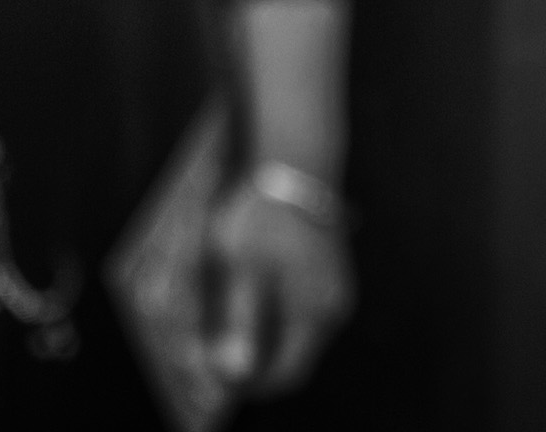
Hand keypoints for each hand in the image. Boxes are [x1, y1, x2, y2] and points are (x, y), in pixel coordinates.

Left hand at [201, 168, 352, 396]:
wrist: (294, 161)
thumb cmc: (263, 213)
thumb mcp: (239, 269)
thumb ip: (237, 324)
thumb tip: (233, 373)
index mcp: (314, 312)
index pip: (287, 374)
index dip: (251, 385)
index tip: (215, 381)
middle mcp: (332, 307)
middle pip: (291, 355)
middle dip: (251, 360)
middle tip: (212, 351)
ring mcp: (333, 289)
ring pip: (293, 333)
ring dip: (259, 337)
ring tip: (222, 323)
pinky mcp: (325, 273)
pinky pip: (297, 311)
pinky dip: (270, 315)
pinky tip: (244, 297)